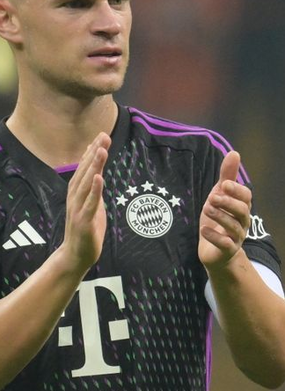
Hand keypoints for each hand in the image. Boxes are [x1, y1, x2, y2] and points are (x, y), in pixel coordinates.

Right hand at [61, 133, 108, 273]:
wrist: (76, 255)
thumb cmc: (86, 230)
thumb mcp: (93, 206)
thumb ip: (95, 191)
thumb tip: (99, 176)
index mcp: (78, 193)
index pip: (85, 168)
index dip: (92, 152)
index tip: (101, 136)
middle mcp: (75, 197)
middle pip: (85, 171)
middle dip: (94, 153)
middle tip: (103, 136)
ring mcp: (79, 208)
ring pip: (86, 183)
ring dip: (94, 166)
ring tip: (101, 150)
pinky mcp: (84, 220)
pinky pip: (90, 202)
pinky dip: (95, 189)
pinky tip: (99, 177)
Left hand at [199, 150, 251, 268]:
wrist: (215, 251)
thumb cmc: (218, 219)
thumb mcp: (219, 195)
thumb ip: (227, 176)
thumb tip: (234, 152)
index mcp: (241, 208)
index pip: (246, 197)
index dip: (237, 191)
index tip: (225, 184)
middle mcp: (242, 222)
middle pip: (242, 211)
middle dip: (228, 203)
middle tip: (212, 198)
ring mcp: (236, 237)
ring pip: (234, 227)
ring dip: (220, 216)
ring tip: (206, 209)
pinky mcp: (227, 251)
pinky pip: (225, 244)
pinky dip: (214, 236)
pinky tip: (203, 229)